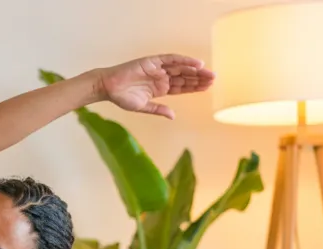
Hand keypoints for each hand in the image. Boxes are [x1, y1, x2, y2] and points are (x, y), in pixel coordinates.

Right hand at [97, 55, 215, 119]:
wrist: (108, 87)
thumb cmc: (122, 98)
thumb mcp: (143, 107)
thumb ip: (159, 110)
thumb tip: (173, 115)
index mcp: (160, 88)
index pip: (182, 87)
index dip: (194, 87)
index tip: (208, 88)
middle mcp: (161, 77)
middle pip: (184, 77)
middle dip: (199, 78)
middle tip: (214, 79)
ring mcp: (158, 69)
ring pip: (181, 67)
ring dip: (195, 70)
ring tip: (209, 73)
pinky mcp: (153, 61)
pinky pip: (172, 59)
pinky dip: (184, 61)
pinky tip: (196, 64)